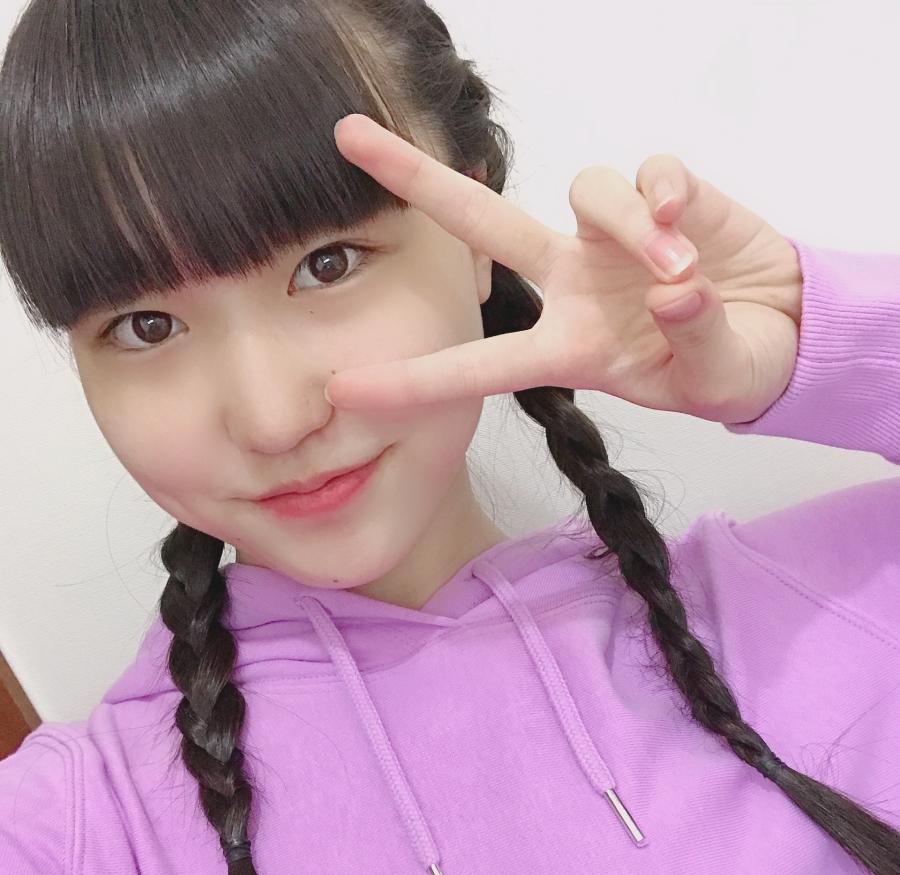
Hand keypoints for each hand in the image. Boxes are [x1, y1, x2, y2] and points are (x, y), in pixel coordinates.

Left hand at [326, 113, 801, 424]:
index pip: (479, 366)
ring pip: (583, 189)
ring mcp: (611, 237)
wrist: (783, 332)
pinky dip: (663, 192)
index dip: (415, 381)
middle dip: (417, 179)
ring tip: (679, 268)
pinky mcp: (664, 195)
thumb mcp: (712, 380)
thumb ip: (694, 342)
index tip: (345, 393)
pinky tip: (687, 223)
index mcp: (567, 349)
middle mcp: (572, 284)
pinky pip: (645, 172)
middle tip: (348, 136)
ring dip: (629, 224)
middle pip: (481, 223)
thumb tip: (675, 287)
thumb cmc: (728, 368)